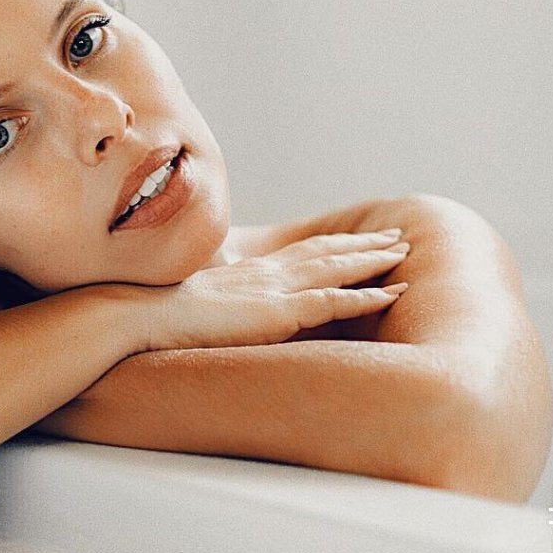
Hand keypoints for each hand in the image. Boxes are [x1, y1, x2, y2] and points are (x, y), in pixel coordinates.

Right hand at [139, 230, 410, 352]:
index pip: (302, 253)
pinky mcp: (280, 312)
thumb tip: (222, 313)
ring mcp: (277, 290)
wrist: (147, 314)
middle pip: (326, 252)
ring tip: (404, 255)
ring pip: (337, 269)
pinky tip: (391, 294)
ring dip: (373, 262)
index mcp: (251, 273)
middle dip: (364, 245)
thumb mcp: (200, 306)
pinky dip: (366, 296)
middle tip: (398, 238)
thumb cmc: (163, 315)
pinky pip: (334, 302)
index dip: (333, 245)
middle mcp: (269, 274)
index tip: (358, 240)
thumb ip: (221, 305)